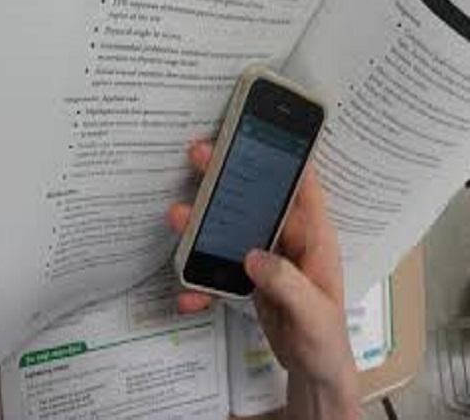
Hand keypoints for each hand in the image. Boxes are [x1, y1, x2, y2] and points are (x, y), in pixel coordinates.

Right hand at [168, 141, 358, 419]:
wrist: (312, 369)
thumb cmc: (325, 341)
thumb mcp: (314, 316)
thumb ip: (287, 284)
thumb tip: (252, 255)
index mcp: (315, 239)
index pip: (304, 188)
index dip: (286, 157)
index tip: (257, 133)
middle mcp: (290, 240)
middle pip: (259, 201)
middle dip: (229, 179)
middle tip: (201, 156)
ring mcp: (268, 257)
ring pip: (234, 228)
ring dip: (205, 223)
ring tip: (178, 215)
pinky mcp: (251, 275)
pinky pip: (224, 267)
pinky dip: (204, 279)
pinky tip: (188, 294)